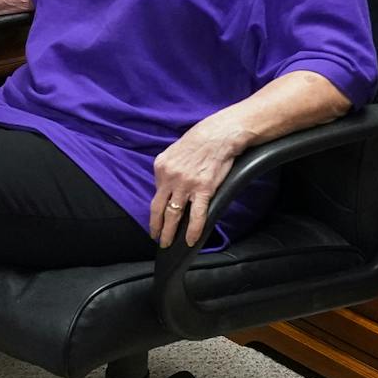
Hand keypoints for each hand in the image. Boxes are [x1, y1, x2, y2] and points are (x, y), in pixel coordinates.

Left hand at [149, 114, 242, 248]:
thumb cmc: (201, 140)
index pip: (156, 193)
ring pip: (173, 215)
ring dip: (169, 232)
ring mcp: (186, 185)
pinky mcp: (204, 190)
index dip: (157, 209)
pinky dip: (192, 230)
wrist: (221, 134)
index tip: (156, 219)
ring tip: (167, 243)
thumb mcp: (175, 151)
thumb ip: (169, 168)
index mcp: (161, 167)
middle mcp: (170, 177)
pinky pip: (196, 215)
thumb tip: (168, 184)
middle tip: (156, 238)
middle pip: (158, 208)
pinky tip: (191, 241)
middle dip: (156, 226)